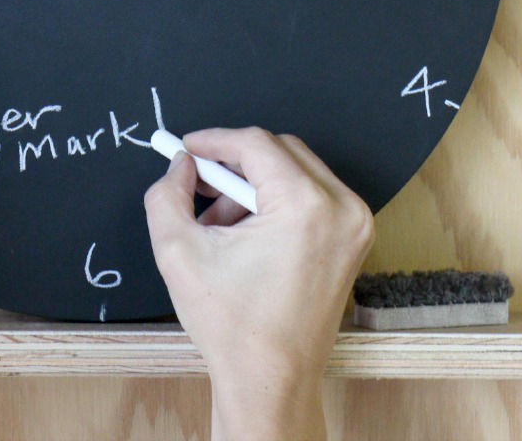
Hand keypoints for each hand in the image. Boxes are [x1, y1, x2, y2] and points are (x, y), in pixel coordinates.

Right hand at [144, 127, 373, 440]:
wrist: (272, 381)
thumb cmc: (234, 327)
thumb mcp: (179, 252)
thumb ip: (167, 195)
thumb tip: (180, 166)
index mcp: (305, 207)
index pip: (255, 144)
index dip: (213, 141)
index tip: (185, 148)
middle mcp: (341, 209)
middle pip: (279, 150)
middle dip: (233, 162)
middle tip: (196, 182)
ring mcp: (354, 225)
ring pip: (295, 170)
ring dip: (253, 183)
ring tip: (219, 223)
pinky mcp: (353, 240)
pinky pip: (311, 195)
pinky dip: (276, 201)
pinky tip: (245, 234)